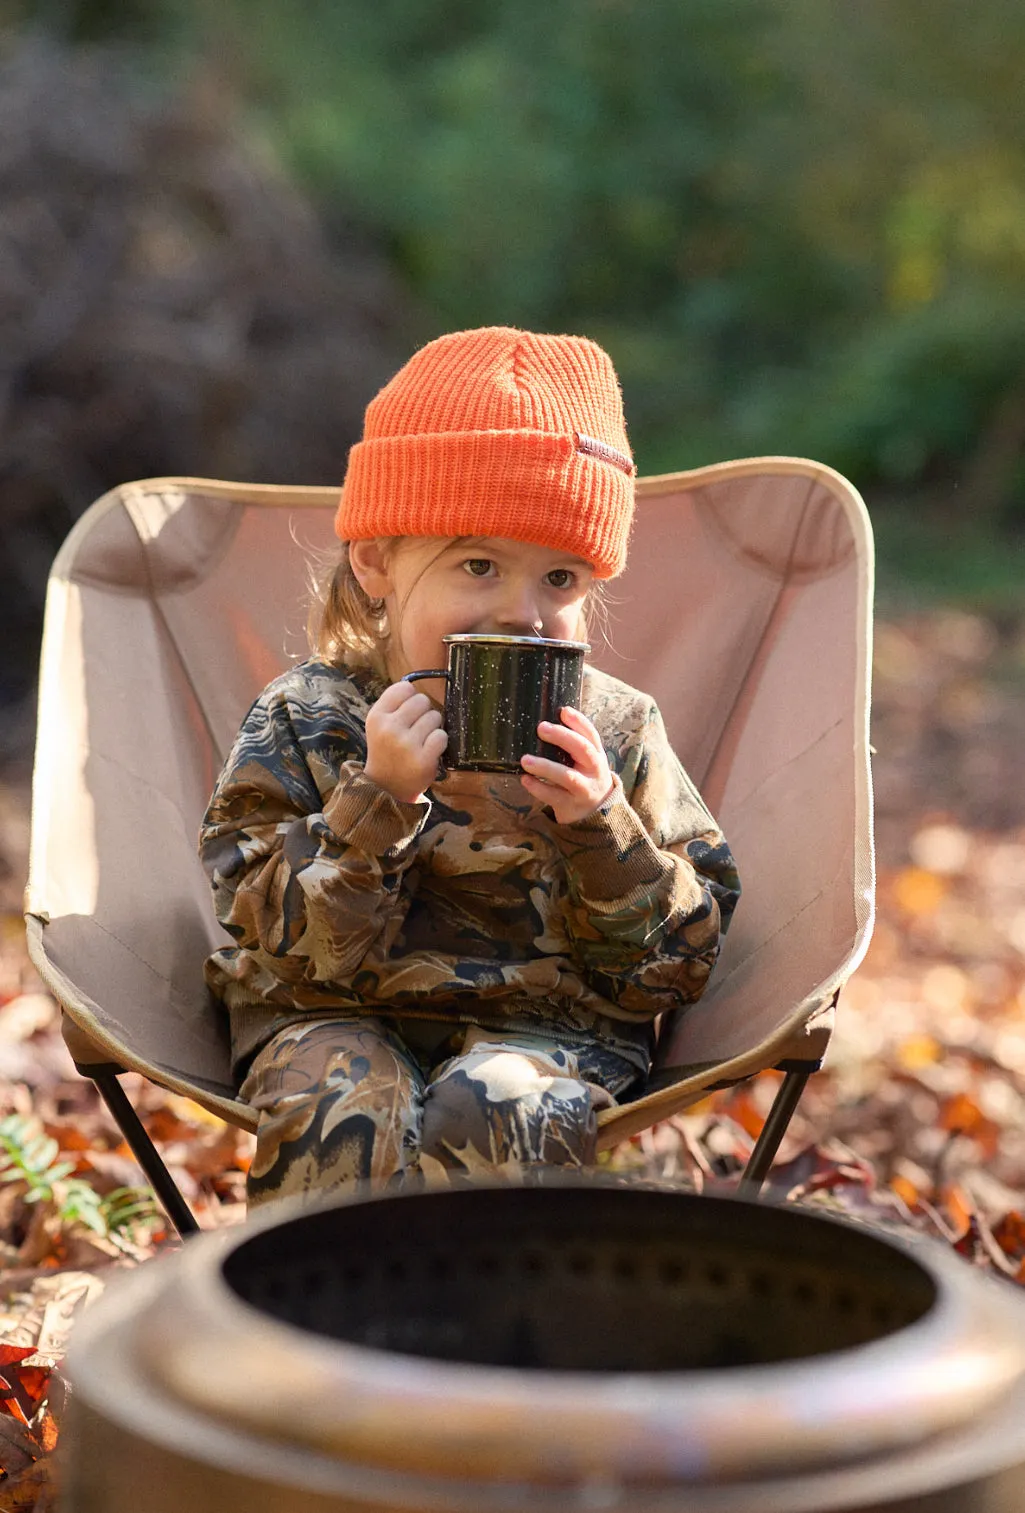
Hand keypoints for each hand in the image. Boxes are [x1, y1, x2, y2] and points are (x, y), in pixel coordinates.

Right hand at [364, 681, 447, 802]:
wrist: (385, 787)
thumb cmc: (387, 750)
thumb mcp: (380, 724)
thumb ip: (395, 704)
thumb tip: (415, 684)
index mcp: (377, 716)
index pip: (404, 688)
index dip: (410, 697)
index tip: (408, 711)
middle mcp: (390, 728)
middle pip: (422, 700)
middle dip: (424, 712)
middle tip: (416, 729)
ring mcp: (406, 744)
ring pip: (435, 717)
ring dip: (433, 727)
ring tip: (421, 741)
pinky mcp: (423, 760)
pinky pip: (442, 736)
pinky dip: (439, 742)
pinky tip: (430, 750)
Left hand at [520, 706, 614, 823]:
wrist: (597, 812)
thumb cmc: (585, 777)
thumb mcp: (586, 761)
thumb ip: (573, 745)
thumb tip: (546, 723)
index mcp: (597, 755)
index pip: (591, 735)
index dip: (578, 722)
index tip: (563, 711)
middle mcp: (594, 771)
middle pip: (582, 749)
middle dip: (562, 737)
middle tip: (541, 728)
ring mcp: (584, 789)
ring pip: (567, 776)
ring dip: (545, 767)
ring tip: (525, 759)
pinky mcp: (571, 805)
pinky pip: (553, 796)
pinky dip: (538, 787)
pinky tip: (525, 779)